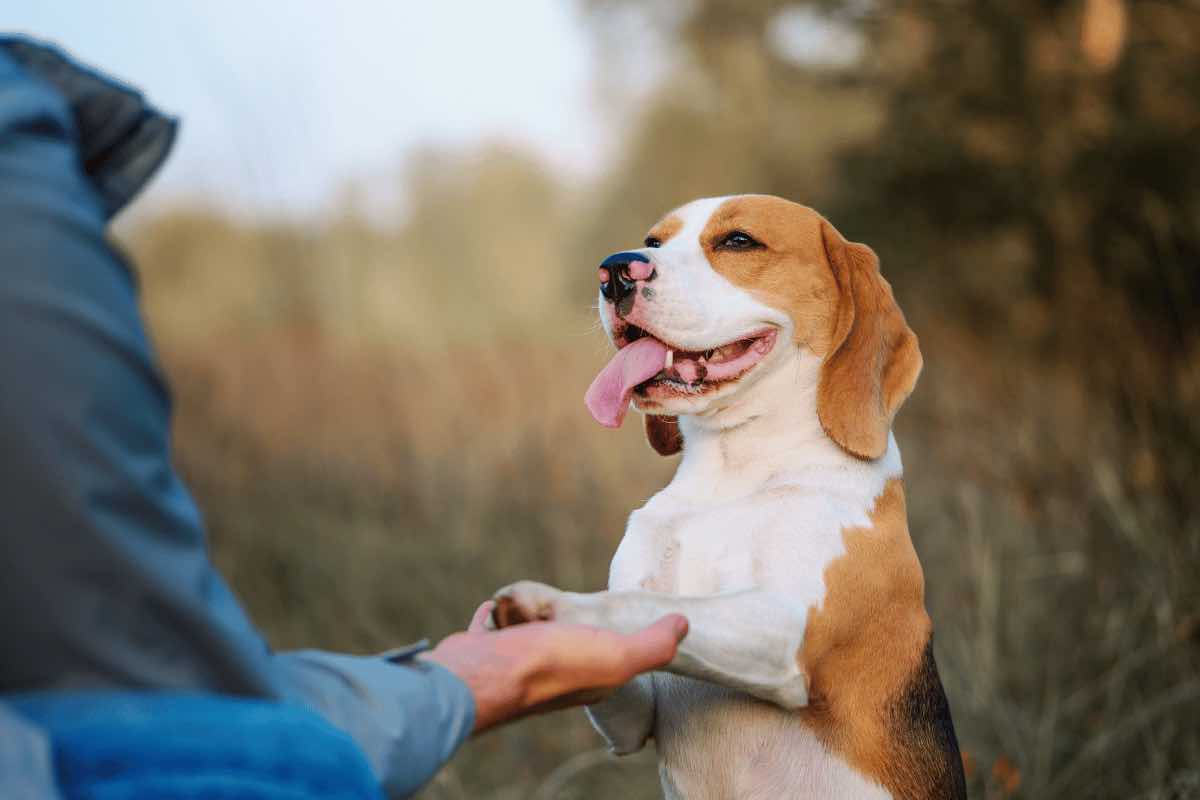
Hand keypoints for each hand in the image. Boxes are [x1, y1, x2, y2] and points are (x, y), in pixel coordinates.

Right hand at [423, 601, 686, 732]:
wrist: (483, 675)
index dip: (619, 641)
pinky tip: (494, 606)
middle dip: (571, 628)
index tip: (624, 619)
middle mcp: (552, 674)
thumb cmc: (552, 665)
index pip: (610, 659)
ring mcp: (515, 662)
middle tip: (577, 606)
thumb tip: (684, 625)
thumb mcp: (617, 656)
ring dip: (530, 619)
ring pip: (527, 635)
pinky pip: (490, 629)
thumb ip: (653, 646)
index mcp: (589, 678)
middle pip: (565, 645)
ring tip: (536, 604)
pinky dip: (493, 617)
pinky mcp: (483, 649)